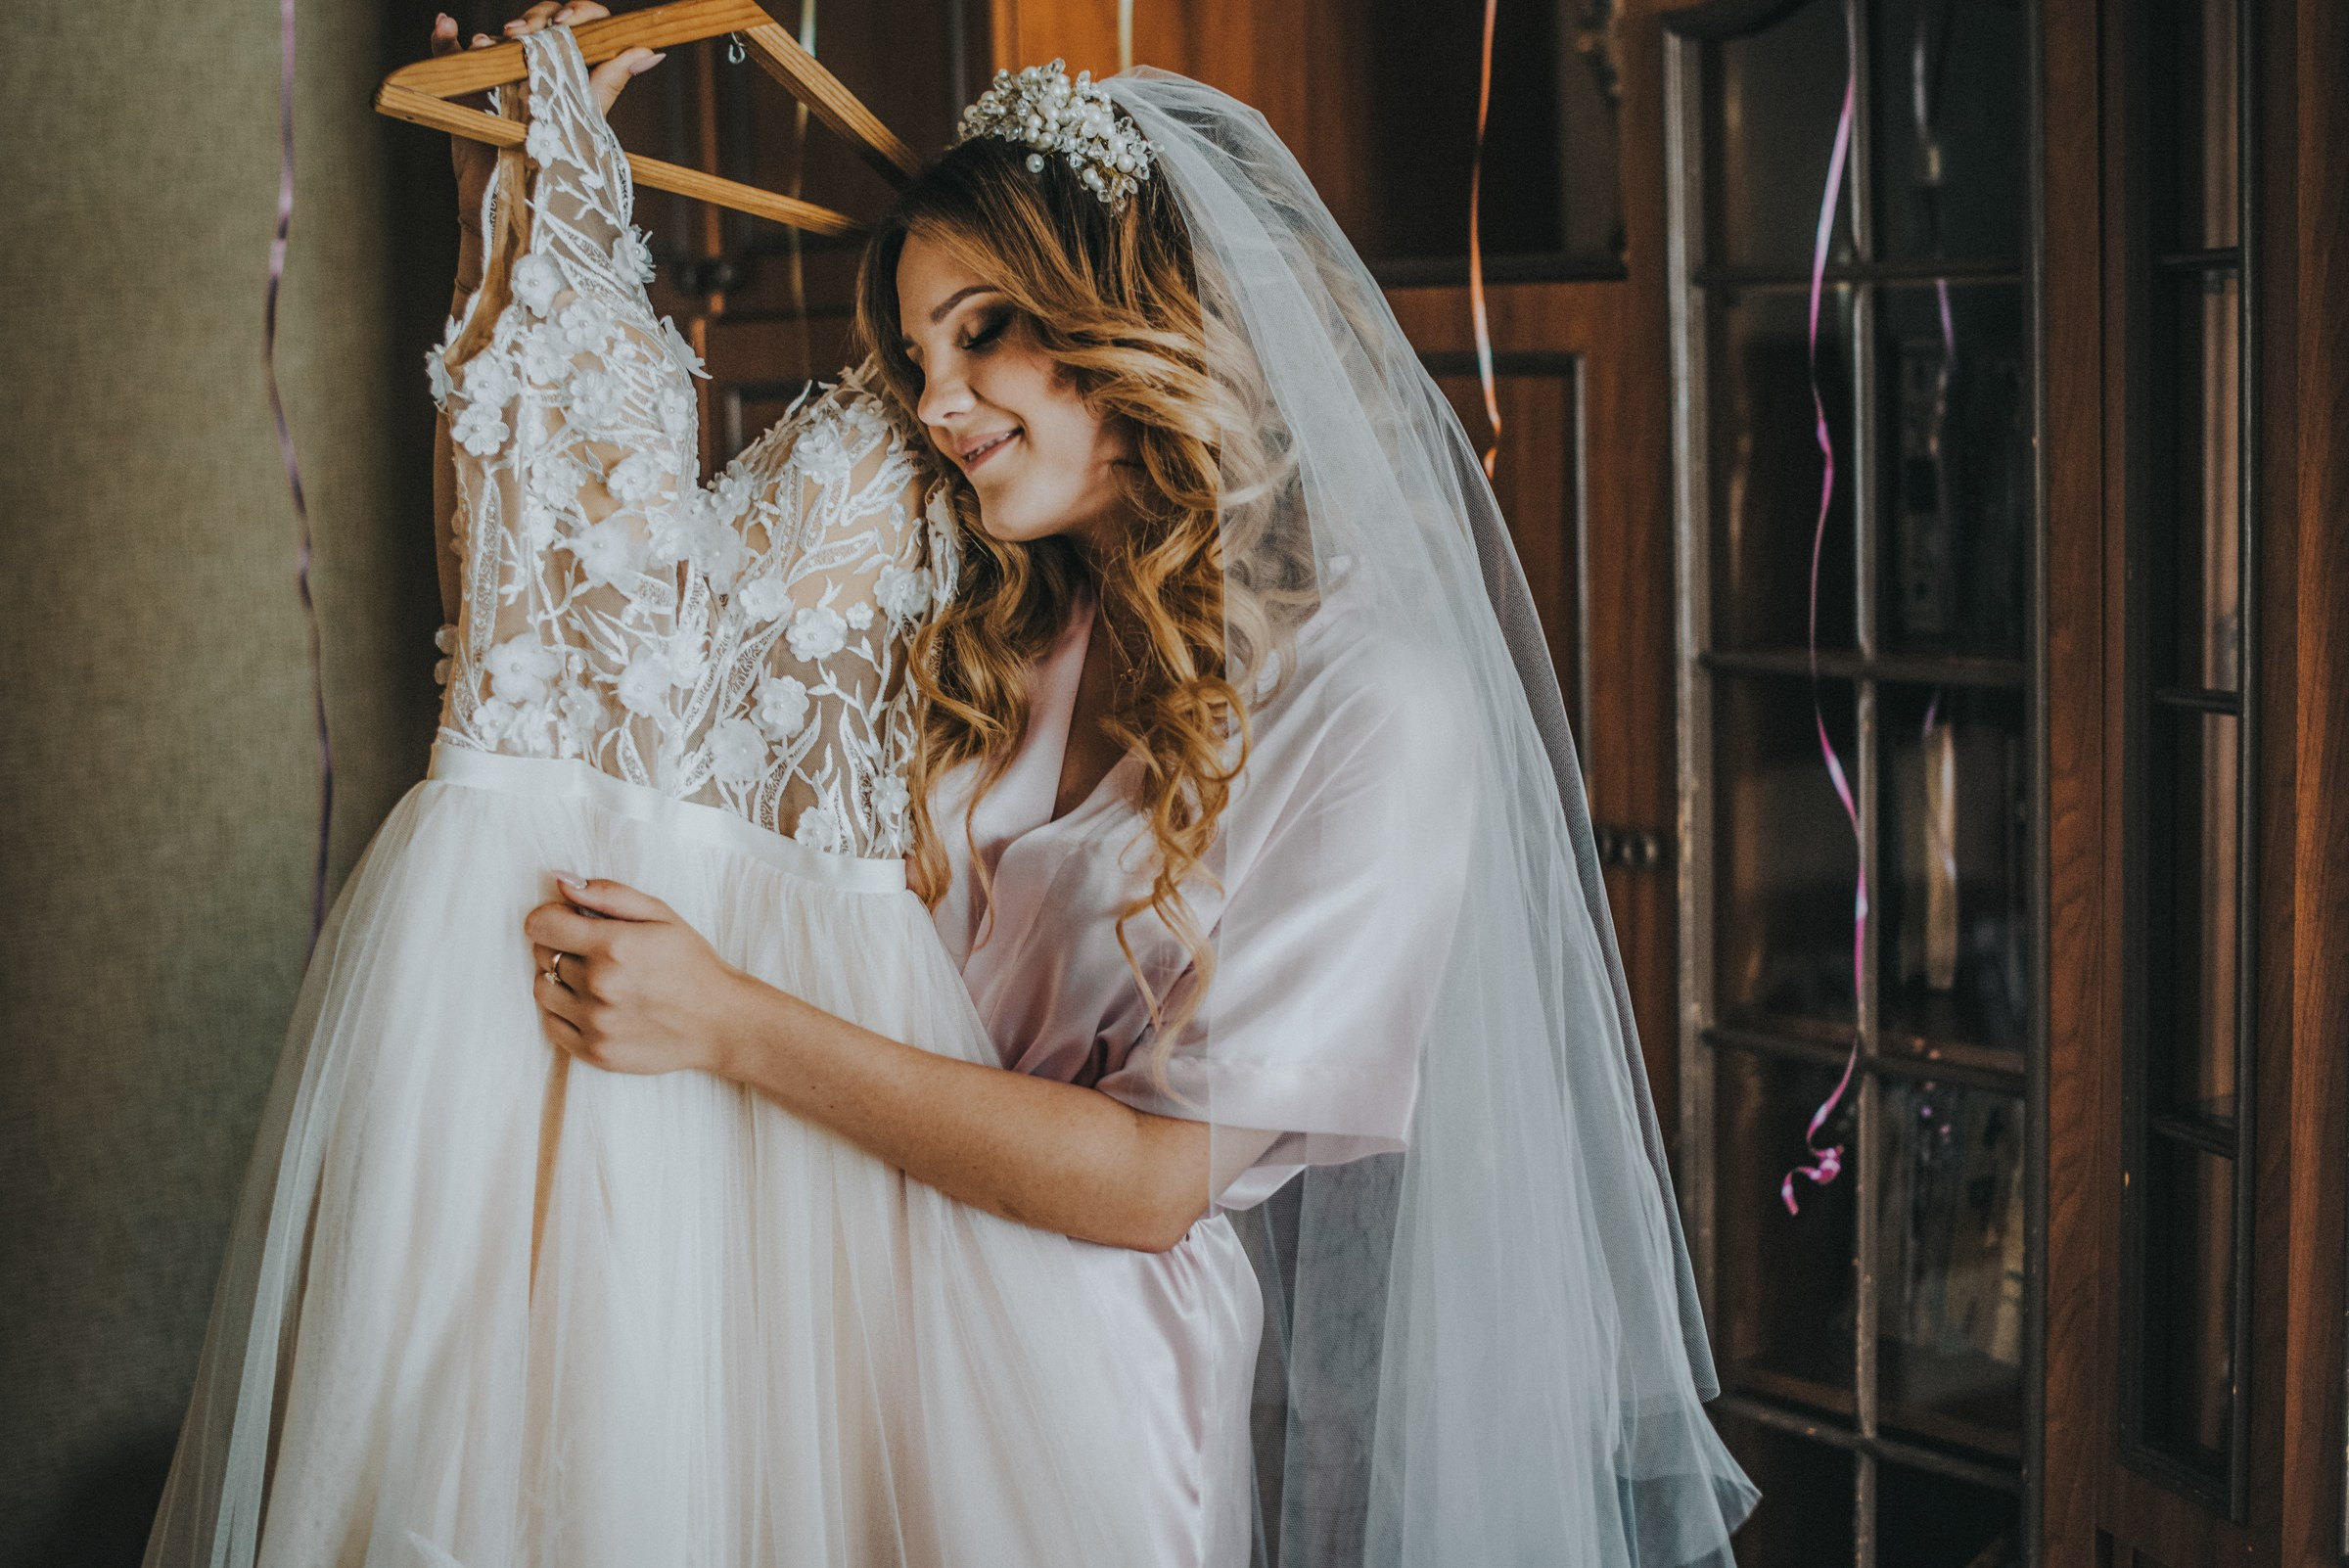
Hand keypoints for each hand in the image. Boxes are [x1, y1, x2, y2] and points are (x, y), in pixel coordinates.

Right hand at [430, 5, 663, 285]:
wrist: (517, 201)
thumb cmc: (556, 166)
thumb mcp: (586, 119)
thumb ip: (609, 82)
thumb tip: (649, 51)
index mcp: (570, 69)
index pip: (580, 23)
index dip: (578, 12)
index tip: (570, 21)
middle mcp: (538, 66)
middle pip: (540, 19)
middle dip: (537, 18)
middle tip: (528, 34)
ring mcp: (501, 74)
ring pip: (499, 34)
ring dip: (498, 33)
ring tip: (495, 42)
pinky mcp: (466, 88)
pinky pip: (448, 55)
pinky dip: (444, 37)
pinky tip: (448, 26)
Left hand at [525, 875, 753, 1077]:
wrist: (720, 1022)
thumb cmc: (692, 964)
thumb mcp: (661, 915)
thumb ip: (608, 895)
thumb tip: (560, 882)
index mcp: (614, 946)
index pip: (541, 924)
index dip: (550, 917)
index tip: (567, 920)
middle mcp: (599, 986)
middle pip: (543, 954)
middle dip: (560, 945)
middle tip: (593, 950)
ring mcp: (595, 1023)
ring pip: (543, 989)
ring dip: (559, 978)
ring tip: (593, 978)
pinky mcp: (595, 1051)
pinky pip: (552, 1024)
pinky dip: (563, 1011)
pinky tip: (593, 1003)